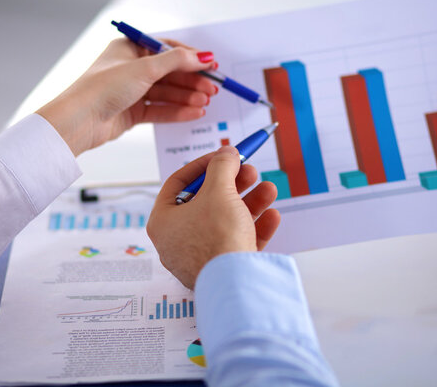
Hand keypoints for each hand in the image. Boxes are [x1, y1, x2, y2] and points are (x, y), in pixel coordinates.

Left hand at [37, 38, 217, 155]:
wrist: (80, 121)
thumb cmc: (101, 88)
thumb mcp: (145, 68)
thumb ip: (177, 61)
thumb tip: (202, 56)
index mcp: (129, 49)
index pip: (167, 50)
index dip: (190, 57)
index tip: (210, 65)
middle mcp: (131, 69)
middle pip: (170, 73)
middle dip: (192, 81)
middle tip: (212, 88)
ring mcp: (132, 91)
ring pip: (167, 93)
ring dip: (188, 97)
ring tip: (205, 102)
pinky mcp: (133, 112)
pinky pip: (160, 110)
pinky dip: (178, 111)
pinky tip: (194, 112)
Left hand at [147, 146, 280, 288]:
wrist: (234, 284)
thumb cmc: (216, 236)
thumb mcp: (219, 191)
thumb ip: (222, 166)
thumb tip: (227, 152)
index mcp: (163, 220)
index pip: (179, 183)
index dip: (204, 164)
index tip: (225, 155)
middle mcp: (177, 240)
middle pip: (206, 202)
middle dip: (233, 184)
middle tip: (250, 171)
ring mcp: (199, 257)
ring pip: (225, 222)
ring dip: (249, 203)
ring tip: (269, 190)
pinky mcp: (220, 270)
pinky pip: (236, 243)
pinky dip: (253, 228)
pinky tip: (272, 216)